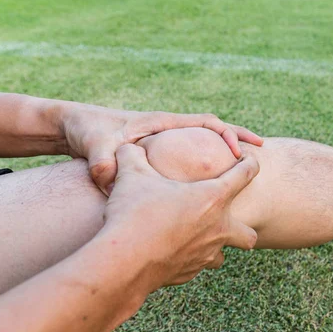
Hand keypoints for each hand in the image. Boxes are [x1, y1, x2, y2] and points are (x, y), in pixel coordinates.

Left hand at [60, 103, 262, 193]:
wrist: (71, 128)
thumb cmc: (85, 128)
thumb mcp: (94, 142)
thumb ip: (102, 157)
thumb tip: (105, 175)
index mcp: (163, 124)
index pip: (207, 123)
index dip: (229, 135)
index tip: (244, 155)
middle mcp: (169, 135)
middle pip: (213, 138)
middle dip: (239, 147)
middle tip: (261, 165)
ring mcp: (164, 150)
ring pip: (201, 158)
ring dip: (221, 170)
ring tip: (241, 193)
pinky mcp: (157, 164)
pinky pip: (187, 172)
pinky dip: (201, 184)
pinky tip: (205, 207)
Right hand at [102, 144, 259, 289]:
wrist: (124, 261)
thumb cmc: (134, 213)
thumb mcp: (132, 174)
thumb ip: (134, 155)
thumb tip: (129, 148)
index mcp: (213, 198)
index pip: (245, 174)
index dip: (250, 163)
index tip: (248, 159)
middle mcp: (217, 229)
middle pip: (249, 234)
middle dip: (244, 225)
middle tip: (224, 216)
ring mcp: (205, 255)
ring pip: (221, 255)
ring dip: (214, 246)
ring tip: (195, 236)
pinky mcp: (188, 273)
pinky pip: (196, 265)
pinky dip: (187, 257)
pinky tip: (168, 249)